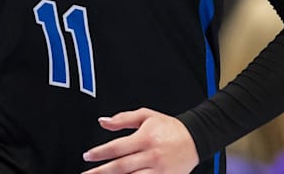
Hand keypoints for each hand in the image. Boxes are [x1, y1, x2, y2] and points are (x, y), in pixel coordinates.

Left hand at [82, 108, 198, 173]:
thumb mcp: (147, 116)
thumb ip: (123, 118)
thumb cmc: (170, 127)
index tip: (87, 156)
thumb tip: (103, 121)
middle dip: (100, 172)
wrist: (196, 138)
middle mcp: (151, 156)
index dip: (100, 153)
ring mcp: (158, 170)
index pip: (117, 147)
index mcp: (145, 138)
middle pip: (121, 167)